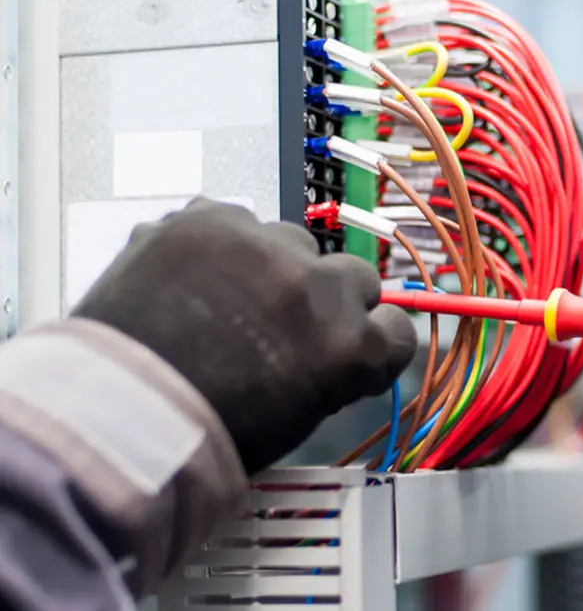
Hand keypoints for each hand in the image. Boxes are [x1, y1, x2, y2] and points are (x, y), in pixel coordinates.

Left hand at [72, 198, 415, 474]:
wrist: (114, 411)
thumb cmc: (211, 432)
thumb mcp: (299, 415)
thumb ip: (332, 370)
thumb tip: (332, 345)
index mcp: (349, 345)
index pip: (398, 328)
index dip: (374, 339)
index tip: (353, 350)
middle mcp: (318, 285)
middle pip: (352, 276)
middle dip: (327, 299)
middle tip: (283, 325)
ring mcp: (261, 244)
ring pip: (291, 242)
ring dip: (273, 267)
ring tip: (226, 299)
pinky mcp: (206, 218)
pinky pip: (231, 222)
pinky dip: (220, 246)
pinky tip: (191, 278)